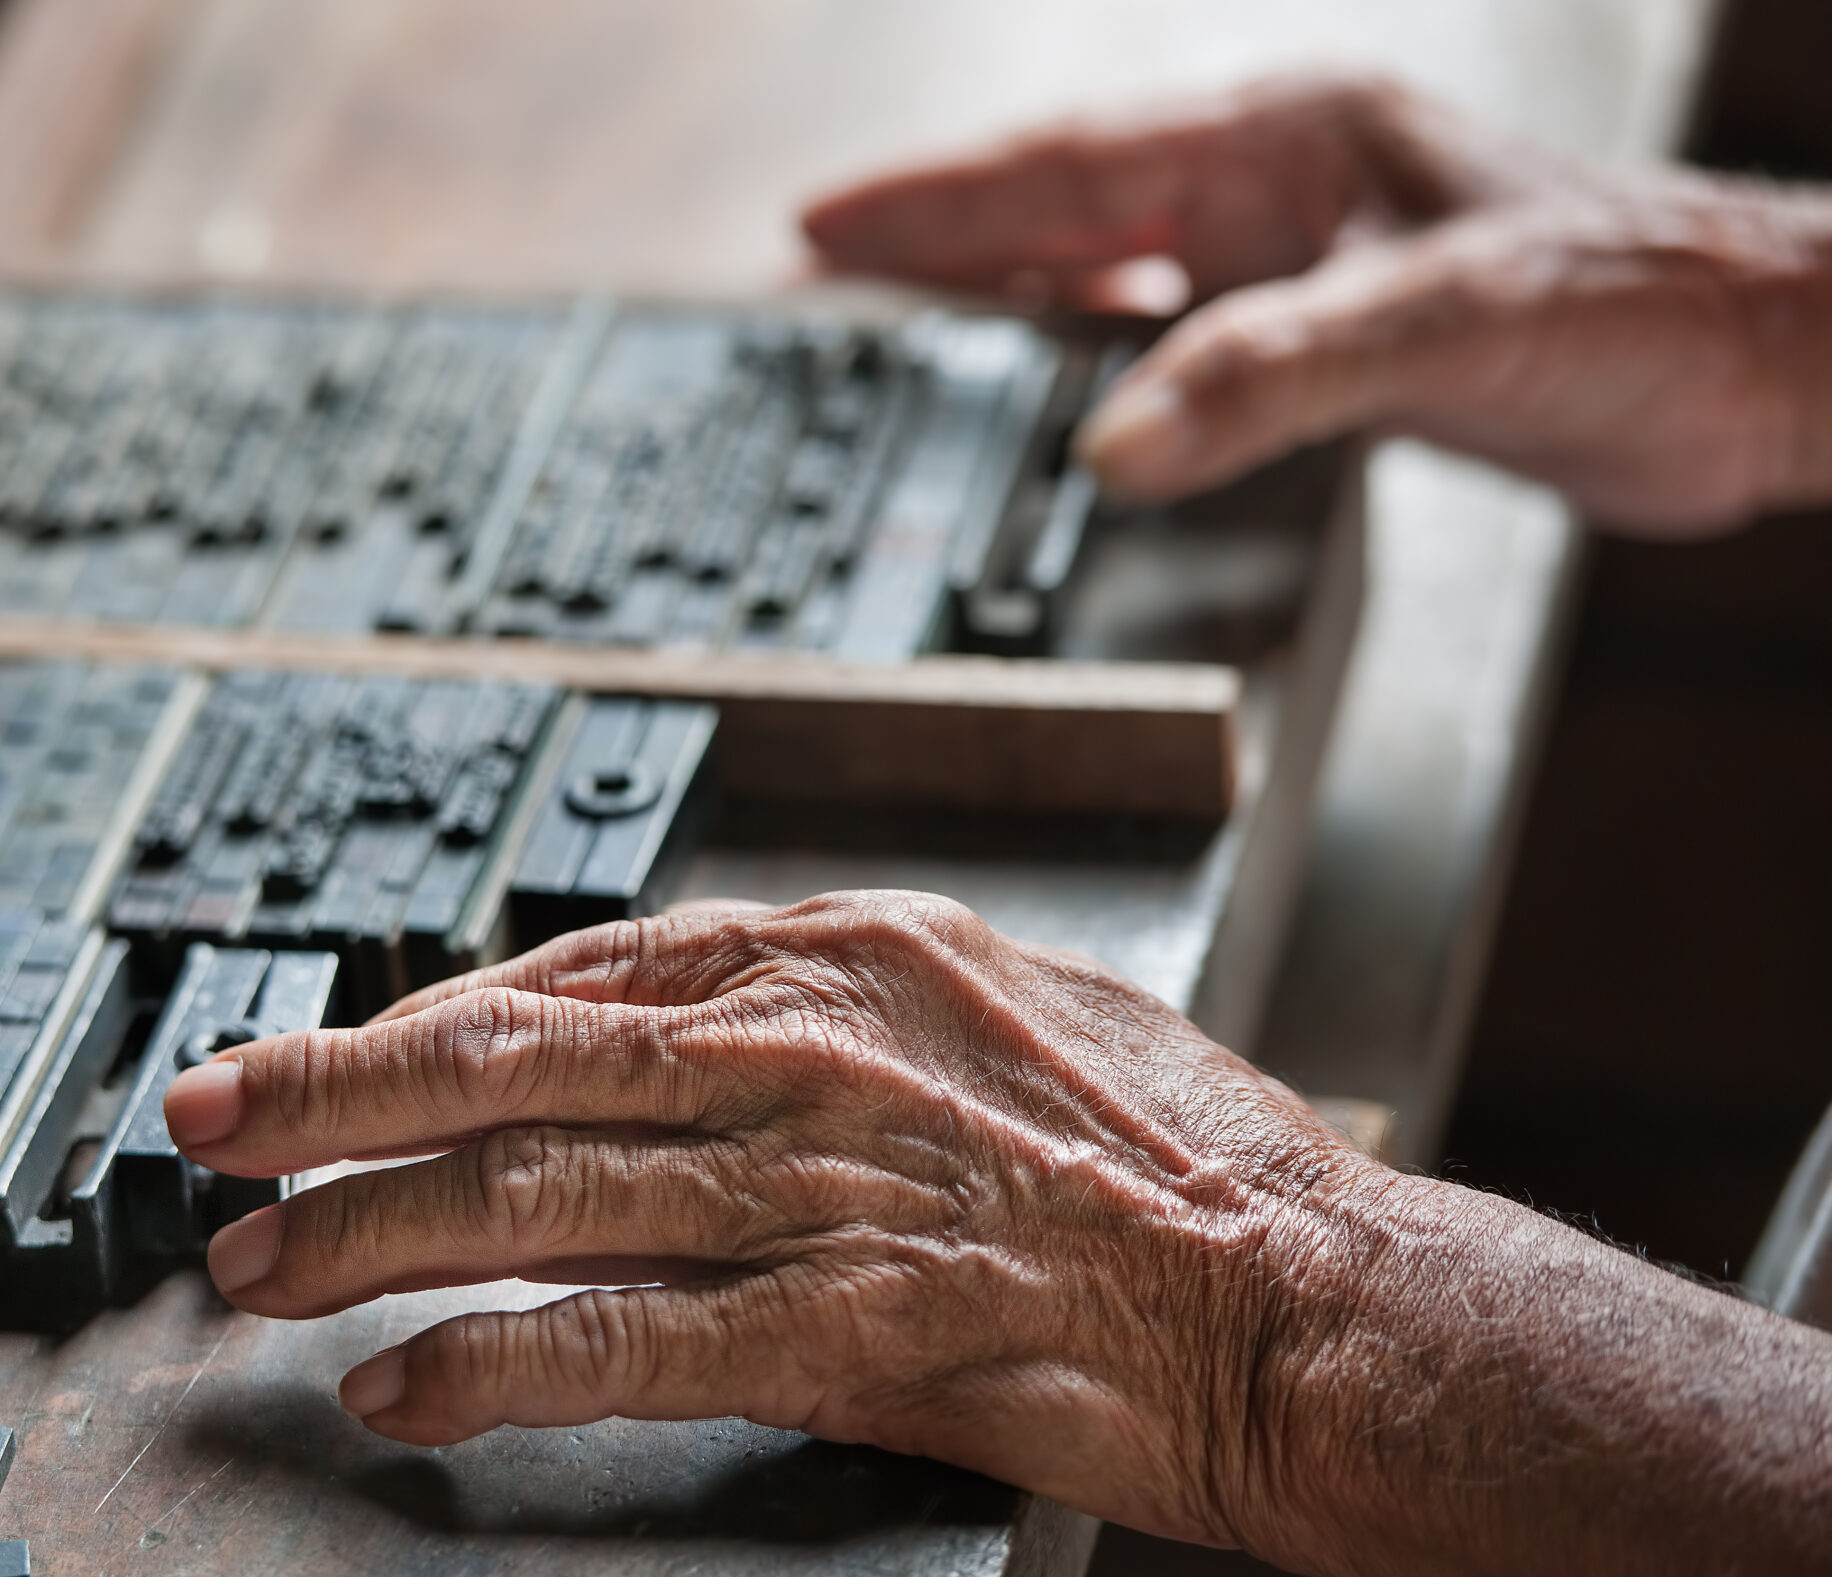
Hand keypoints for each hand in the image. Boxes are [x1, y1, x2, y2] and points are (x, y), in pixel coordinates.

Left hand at [163, 891, 1384, 1555]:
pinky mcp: (856, 1325)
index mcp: (847, 952)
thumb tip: (684, 1037)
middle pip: (520, 1057)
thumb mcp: (1003, 1008)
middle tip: (206, 1120)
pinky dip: (498, 1365)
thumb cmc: (1176, 1160)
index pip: (583, 971)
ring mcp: (828, 1183)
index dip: (436, 1021)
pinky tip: (401, 1390)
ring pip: (544, 1192)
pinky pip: (632, 1343)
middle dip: (338, 1089)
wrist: (1322, 1296)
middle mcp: (814, 1045)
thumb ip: (834, 1012)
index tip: (342, 1059)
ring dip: (376, 1232)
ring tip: (256, 1269)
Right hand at [802, 76, 1831, 534]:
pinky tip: (1078, 376)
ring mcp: (1309, 248)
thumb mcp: (1426, 332)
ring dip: (1012, 281)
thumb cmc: (1624, 311)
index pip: (1067, 167)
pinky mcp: (1342, 324)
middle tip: (828, 263)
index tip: (822, 226)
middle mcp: (1285, 182)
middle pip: (1069, 198)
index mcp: (1285, 142)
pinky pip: (1177, 318)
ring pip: (1118, 253)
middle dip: (943, 231)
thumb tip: (1112, 450)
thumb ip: (1263, 382)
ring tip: (912, 310)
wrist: (1747, 366)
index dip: (935, 200)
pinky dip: (1100, 341)